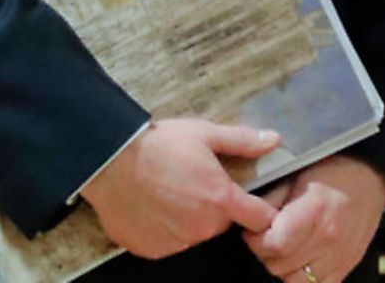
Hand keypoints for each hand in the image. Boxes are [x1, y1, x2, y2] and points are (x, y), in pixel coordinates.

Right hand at [78, 118, 280, 259]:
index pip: (261, 219)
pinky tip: (154, 206)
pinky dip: (165, 229)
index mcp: (221, 200)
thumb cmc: (157, 145)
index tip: (254, 202)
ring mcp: (176, 242)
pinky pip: (168, 242)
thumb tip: (273, 140)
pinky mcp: (152, 250)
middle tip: (196, 183)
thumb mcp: (204, 134)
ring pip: (195, 233)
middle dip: (217, 208)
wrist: (110, 161)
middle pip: (223, 224)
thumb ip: (243, 141)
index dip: (261, 210)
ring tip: (171, 192)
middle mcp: (202, 228)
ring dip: (190, 219)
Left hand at [244, 155, 384, 282]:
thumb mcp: (296, 175)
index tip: (254, 231)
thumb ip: (270, 200)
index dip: (256, 241)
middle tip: (268, 237)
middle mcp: (328, 238)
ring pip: (294, 281)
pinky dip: (302, 277)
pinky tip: (301, 259)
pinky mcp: (345, 267)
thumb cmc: (332, 172)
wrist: (369, 178)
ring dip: (283, 268)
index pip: (274, 245)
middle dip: (266, 254)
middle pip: (279, 266)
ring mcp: (339, 256)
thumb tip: (246, 217)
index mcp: (314, 211)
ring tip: (285, 248)